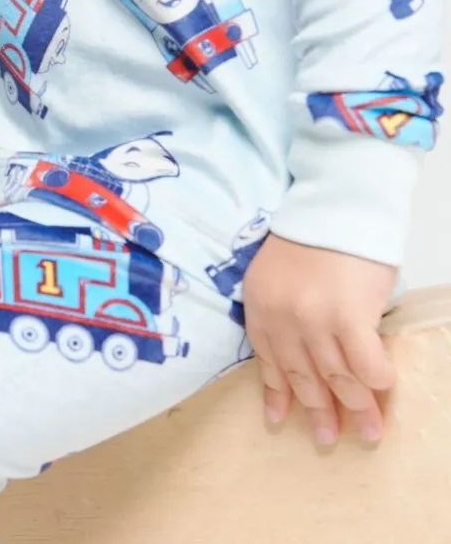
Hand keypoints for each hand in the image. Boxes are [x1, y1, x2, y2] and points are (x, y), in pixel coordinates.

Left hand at [241, 232, 396, 446]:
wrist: (334, 206)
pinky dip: (376, 380)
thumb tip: (305, 353)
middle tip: (329, 438)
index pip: (268, 360)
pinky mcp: (349, 317)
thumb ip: (282, 310)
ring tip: (369, 432)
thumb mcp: (275, 273)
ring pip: (336, 377)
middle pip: (302, 375)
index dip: (277, 393)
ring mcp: (315, 320)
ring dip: (355, 409)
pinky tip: (384, 390)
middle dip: (318, 411)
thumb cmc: (310, 235)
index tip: (280, 420)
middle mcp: (282, 318)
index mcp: (260, 306)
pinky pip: (365, 364)